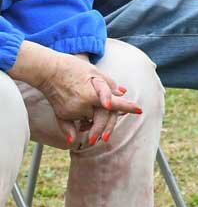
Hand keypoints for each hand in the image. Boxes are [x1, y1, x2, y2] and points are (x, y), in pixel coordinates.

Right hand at [12, 45, 142, 150]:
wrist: (49, 70)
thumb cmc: (74, 68)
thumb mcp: (95, 72)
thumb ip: (109, 84)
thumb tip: (122, 92)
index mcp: (93, 93)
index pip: (114, 103)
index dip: (127, 106)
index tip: (140, 110)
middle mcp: (83, 104)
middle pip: (101, 118)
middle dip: (108, 127)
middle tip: (108, 137)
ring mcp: (71, 110)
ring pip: (87, 122)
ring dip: (93, 126)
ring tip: (96, 131)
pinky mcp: (61, 114)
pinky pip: (69, 127)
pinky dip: (73, 132)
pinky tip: (75, 138)